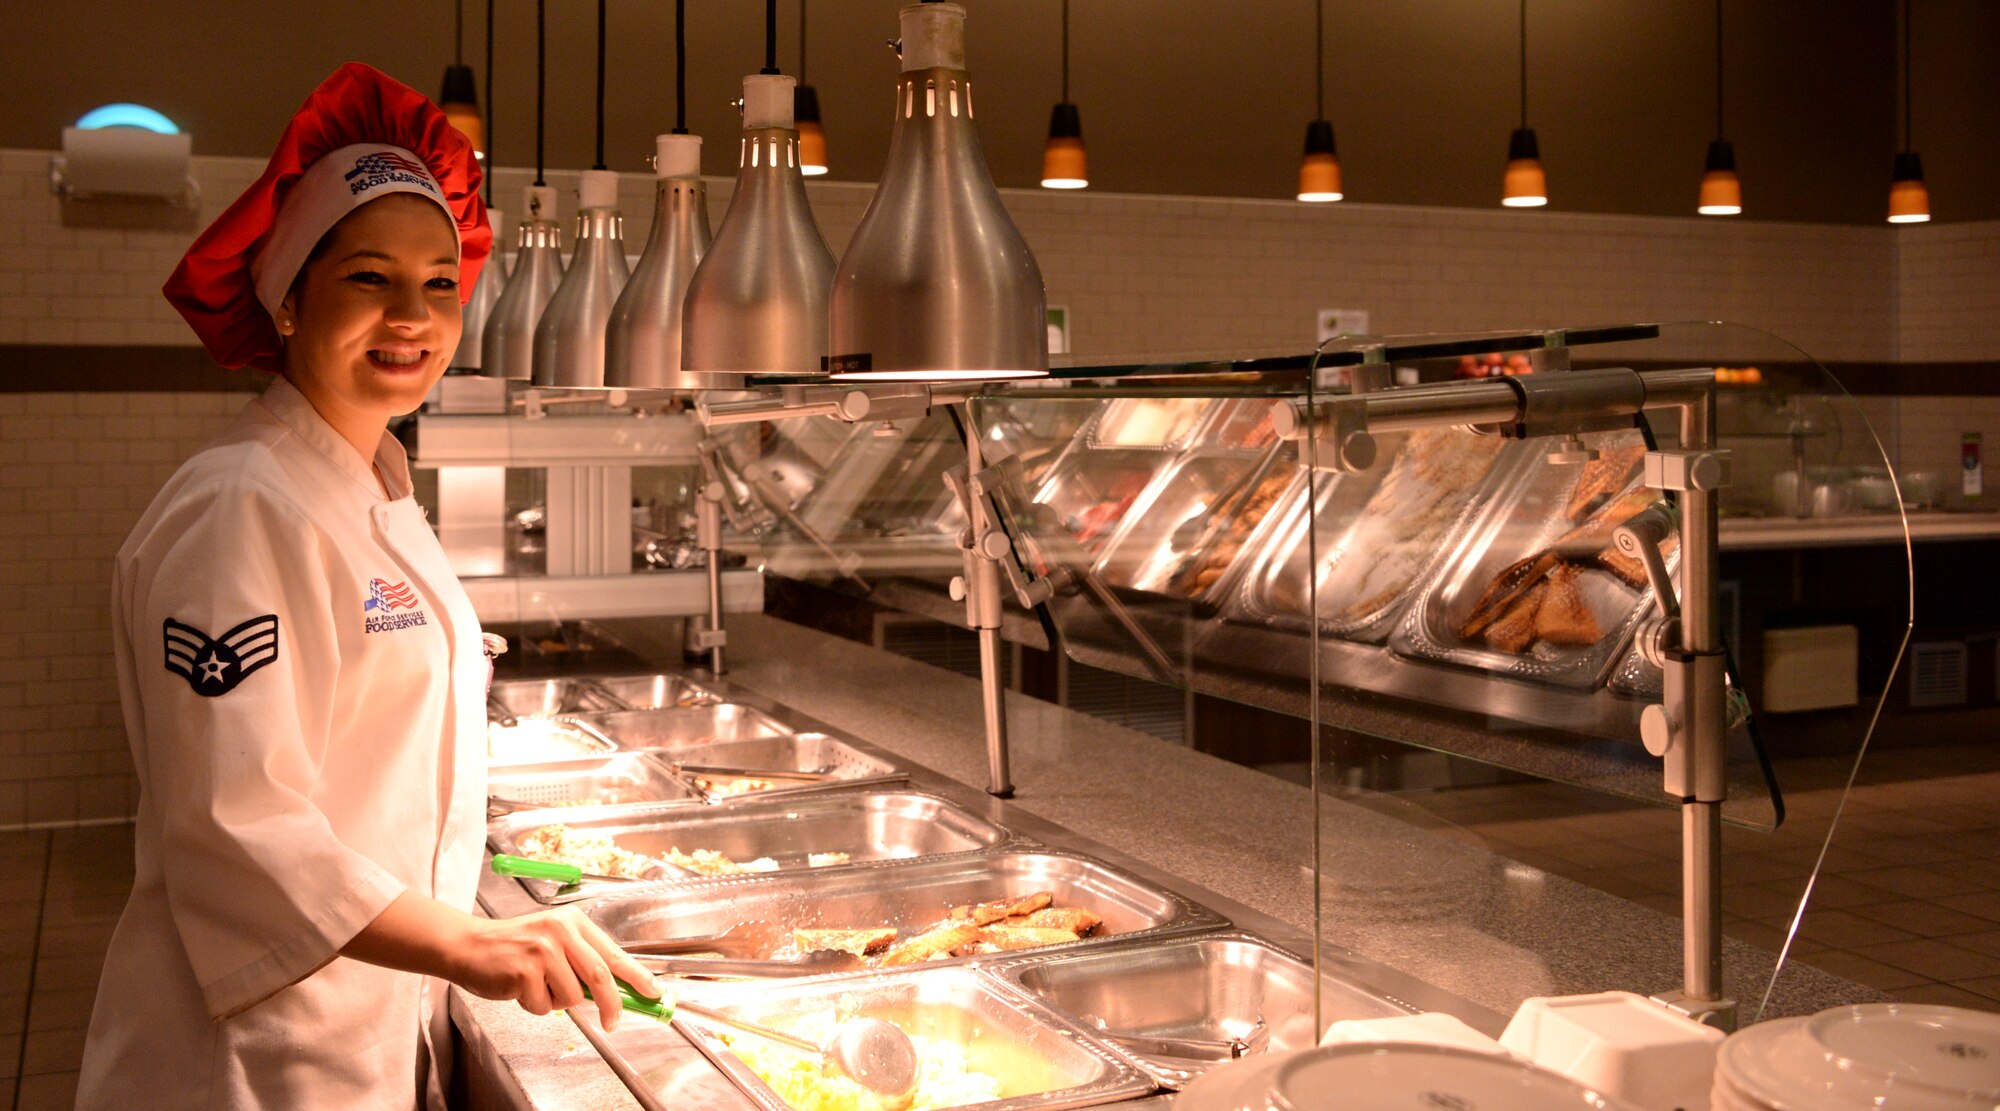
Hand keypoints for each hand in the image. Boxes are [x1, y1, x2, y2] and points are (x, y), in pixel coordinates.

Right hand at [451, 907, 661, 1029]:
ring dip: (557, 1002)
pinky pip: (545, 1006)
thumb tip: (616, 992)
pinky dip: (535, 1006)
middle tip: (614, 1022)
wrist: (469, 946)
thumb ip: (581, 960)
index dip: (637, 976)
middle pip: (601, 976)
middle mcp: (561, 931)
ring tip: (537, 986)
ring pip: (572, 997)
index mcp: (573, 922)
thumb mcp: (553, 942)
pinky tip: (520, 988)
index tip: (654, 993)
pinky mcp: (525, 971)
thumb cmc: (514, 948)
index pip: (615, 952)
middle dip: (612, 1005)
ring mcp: (543, 950)